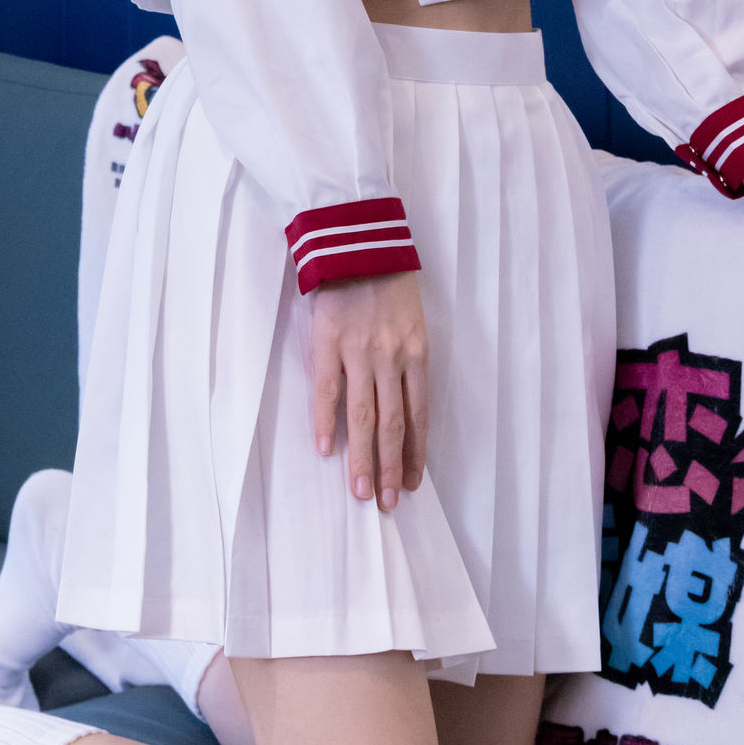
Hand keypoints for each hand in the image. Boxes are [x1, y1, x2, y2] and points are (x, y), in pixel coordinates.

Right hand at [309, 272, 429, 512]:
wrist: (358, 241)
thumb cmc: (388, 281)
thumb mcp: (412, 321)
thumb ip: (408, 361)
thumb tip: (401, 406)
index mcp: (416, 354)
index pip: (418, 416)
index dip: (414, 453)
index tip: (412, 483)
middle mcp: (391, 359)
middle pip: (392, 425)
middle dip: (389, 468)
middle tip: (386, 503)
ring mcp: (359, 353)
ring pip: (363, 417)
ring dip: (362, 458)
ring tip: (360, 492)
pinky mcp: (329, 342)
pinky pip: (327, 389)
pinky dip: (325, 421)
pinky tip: (325, 449)